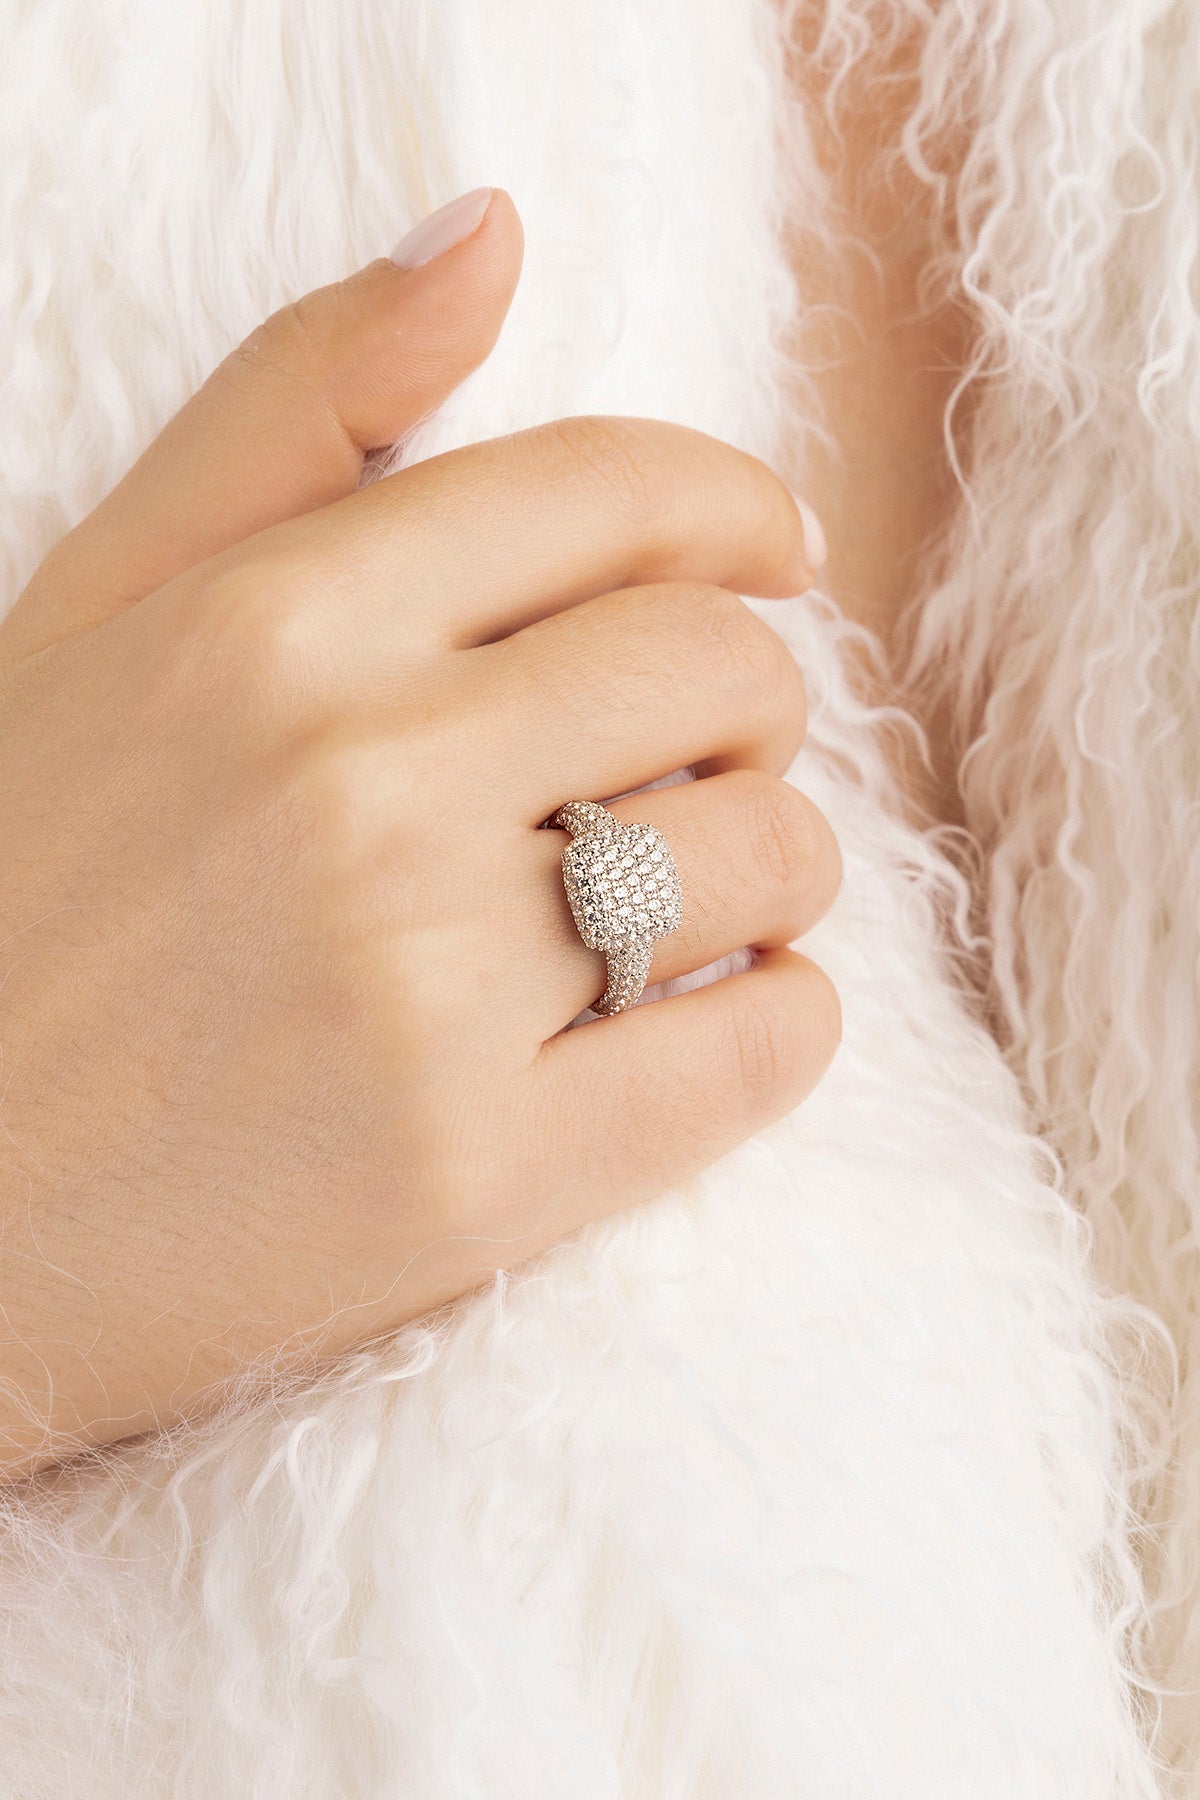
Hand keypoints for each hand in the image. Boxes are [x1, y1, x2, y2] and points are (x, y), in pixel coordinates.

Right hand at [0, 190, 839, 1477]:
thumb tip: (484, 239)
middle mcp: (359, 782)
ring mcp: (419, 985)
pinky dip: (785, 1021)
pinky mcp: (471, 1175)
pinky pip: (752, 1051)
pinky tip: (738, 1011)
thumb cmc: (9, 887)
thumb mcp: (99, 611)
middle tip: (719, 747)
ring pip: (763, 852)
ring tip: (721, 890)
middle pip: (720, 670)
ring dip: (781, 857)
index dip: (739, 511)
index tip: (775, 555)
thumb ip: (291, 414)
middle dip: (757, 698)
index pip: (615, 494)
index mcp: (273, 622)